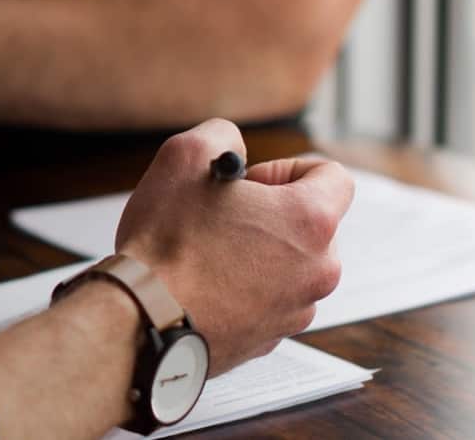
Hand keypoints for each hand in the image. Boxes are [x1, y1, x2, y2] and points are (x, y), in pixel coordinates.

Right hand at [115, 119, 352, 375]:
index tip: (251, 183)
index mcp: (310, 221)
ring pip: (288, 266)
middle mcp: (318, 270)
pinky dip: (243, 290)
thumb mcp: (185, 156)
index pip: (333, 176)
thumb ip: (222, 136)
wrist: (141, 321)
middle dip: (270, 215)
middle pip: (311, 226)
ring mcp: (296, 310)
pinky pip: (267, 302)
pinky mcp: (270, 339)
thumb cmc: (165, 242)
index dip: (288, 169)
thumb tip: (233, 149)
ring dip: (257, 254)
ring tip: (207, 254)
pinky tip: (202, 286)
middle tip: (222, 218)